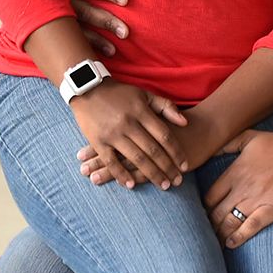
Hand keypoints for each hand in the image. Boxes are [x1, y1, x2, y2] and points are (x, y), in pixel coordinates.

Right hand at [44, 0, 128, 56]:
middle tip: (127, 31)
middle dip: (106, 21)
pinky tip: (102, 53)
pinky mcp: (51, 20)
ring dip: (96, 39)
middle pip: (85, 12)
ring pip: (77, 29)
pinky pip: (70, 36)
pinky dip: (85, 44)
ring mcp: (53, 11)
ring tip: (116, 50)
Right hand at [77, 104, 206, 186]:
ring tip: (163, 185)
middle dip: (167, 168)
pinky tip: (131, 185)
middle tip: (178, 181)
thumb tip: (185, 122)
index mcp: (141, 111)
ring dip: (152, 174)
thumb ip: (165, 106)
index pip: (164, 135)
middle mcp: (128, 123)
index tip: (184, 165)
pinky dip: (121, 174)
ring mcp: (112, 133)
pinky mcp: (97, 141)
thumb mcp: (143, 94)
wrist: (86, 87)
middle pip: (153, 150)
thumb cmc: (118, 93)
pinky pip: (111, 161)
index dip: (176, 152)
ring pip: (136, 159)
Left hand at [203, 128, 272, 247]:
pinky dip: (239, 237)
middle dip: (210, 224)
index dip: (205, 207)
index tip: (203, 214)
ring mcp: (257, 199)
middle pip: (217, 212)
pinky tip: (230, 244)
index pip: (211, 195)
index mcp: (235, 172)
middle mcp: (243, 187)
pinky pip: (251, 227)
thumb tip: (211, 148)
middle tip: (206, 232)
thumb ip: (227, 144)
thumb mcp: (248, 137)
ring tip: (215, 242)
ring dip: (220, 233)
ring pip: (231, 221)